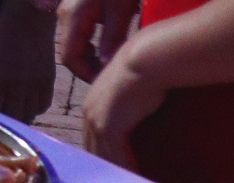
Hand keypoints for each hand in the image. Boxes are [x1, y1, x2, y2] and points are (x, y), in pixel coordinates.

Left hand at [0, 0, 57, 122]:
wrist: (29, 18)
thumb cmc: (1, 34)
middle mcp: (17, 86)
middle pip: (13, 118)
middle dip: (5, 120)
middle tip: (1, 118)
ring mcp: (35, 85)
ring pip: (29, 115)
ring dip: (20, 115)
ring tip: (14, 110)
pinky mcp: (49, 82)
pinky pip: (43, 106)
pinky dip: (35, 108)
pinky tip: (28, 102)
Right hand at [58, 0, 141, 82]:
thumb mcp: (120, 12)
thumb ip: (111, 41)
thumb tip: (107, 70)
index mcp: (71, 17)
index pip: (69, 58)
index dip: (87, 75)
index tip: (110, 83)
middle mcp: (65, 15)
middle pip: (69, 53)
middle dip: (88, 68)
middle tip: (114, 77)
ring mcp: (71, 10)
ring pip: (75, 44)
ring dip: (91, 58)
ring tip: (114, 65)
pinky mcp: (81, 6)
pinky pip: (80, 34)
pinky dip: (92, 46)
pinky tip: (112, 47)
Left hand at [81, 43, 166, 167]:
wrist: (144, 62)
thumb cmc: (144, 75)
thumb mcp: (128, 95)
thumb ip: (125, 110)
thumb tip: (135, 119)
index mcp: (91, 107)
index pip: (93, 139)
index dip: (104, 156)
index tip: (113, 168)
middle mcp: (89, 114)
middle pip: (94, 150)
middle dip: (105, 166)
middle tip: (115, 178)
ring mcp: (96, 120)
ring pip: (104, 156)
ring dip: (115, 170)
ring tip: (124, 179)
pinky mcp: (108, 126)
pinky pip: (116, 156)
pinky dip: (125, 168)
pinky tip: (134, 176)